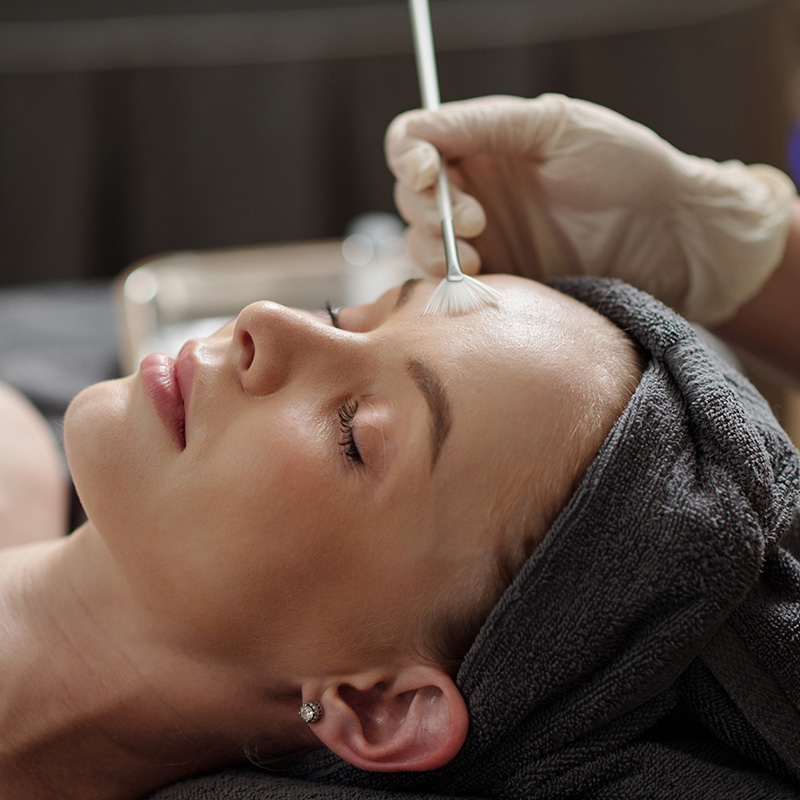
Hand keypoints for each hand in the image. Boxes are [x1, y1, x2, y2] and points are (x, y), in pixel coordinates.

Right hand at [386, 94, 794, 324]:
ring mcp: (483, 242)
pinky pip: (446, 287)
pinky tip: (484, 282)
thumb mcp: (557, 126)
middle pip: (408, 198)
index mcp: (485, 145)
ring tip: (482, 260)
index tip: (429, 173)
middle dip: (430, 212)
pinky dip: (449, 285)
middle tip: (476, 225)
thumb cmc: (631, 171)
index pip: (413, 143)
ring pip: (420, 246)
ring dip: (435, 252)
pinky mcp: (497, 284)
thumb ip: (486, 124)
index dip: (408, 158)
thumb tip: (419, 133)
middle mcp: (475, 192)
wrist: (675, 243)